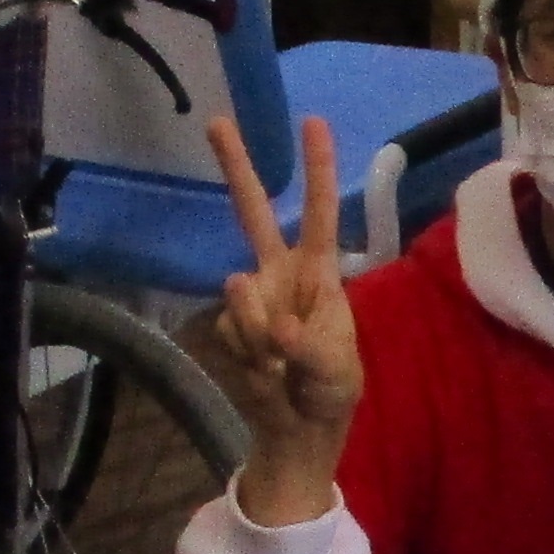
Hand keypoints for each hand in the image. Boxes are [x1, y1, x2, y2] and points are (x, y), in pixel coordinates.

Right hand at [205, 115, 365, 523]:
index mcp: (318, 274)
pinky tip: (266, 374)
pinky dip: (252, 358)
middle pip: (255, 213)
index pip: (318, 214)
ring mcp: (251, 300)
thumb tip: (271, 319)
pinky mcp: (230, 326)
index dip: (317, 171)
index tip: (311, 123)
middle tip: (216, 121)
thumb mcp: (337, 369)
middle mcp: (280, 276)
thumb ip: (308, 343)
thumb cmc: (332, 390)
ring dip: (265, 340)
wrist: (298, 431)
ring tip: (287, 368)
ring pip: (244, 300)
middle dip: (236, 168)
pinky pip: (234, 333)